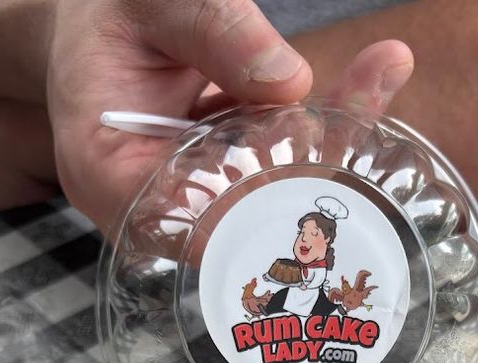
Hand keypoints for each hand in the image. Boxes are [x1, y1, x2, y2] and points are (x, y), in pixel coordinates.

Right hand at [47, 0, 412, 230]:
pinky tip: (378, 71)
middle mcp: (149, 197)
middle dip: (301, 183)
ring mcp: (191, 191)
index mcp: (104, 168)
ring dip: (328, 146)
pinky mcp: (225, 172)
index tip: (296, 197)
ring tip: (377, 78)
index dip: (239, 224)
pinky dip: (325, 124)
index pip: (174, 224)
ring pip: (268, 193)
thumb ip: (211, 30)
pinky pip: (280, 162)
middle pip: (234, 219)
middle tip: (357, 136)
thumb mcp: (149, 1)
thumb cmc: (105, 9)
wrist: (99, 16)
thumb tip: (290, 82)